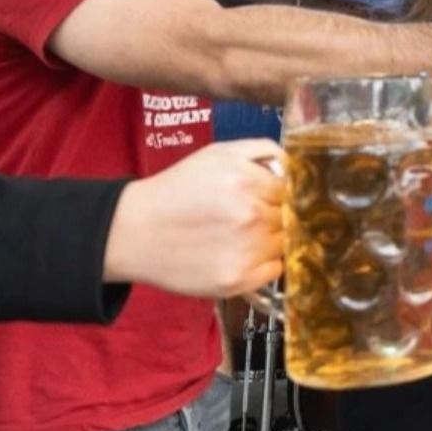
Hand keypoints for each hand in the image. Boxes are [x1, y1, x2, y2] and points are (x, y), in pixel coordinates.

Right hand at [107, 139, 286, 297]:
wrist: (134, 231)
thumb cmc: (177, 190)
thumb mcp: (218, 153)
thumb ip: (263, 151)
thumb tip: (297, 164)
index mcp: (246, 181)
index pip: (291, 190)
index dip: (279, 194)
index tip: (266, 198)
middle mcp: (250, 216)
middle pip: (290, 217)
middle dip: (273, 215)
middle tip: (246, 217)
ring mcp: (245, 250)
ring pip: (284, 243)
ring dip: (270, 239)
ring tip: (238, 235)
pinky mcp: (237, 279)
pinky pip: (274, 269)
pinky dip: (264, 263)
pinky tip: (239, 253)